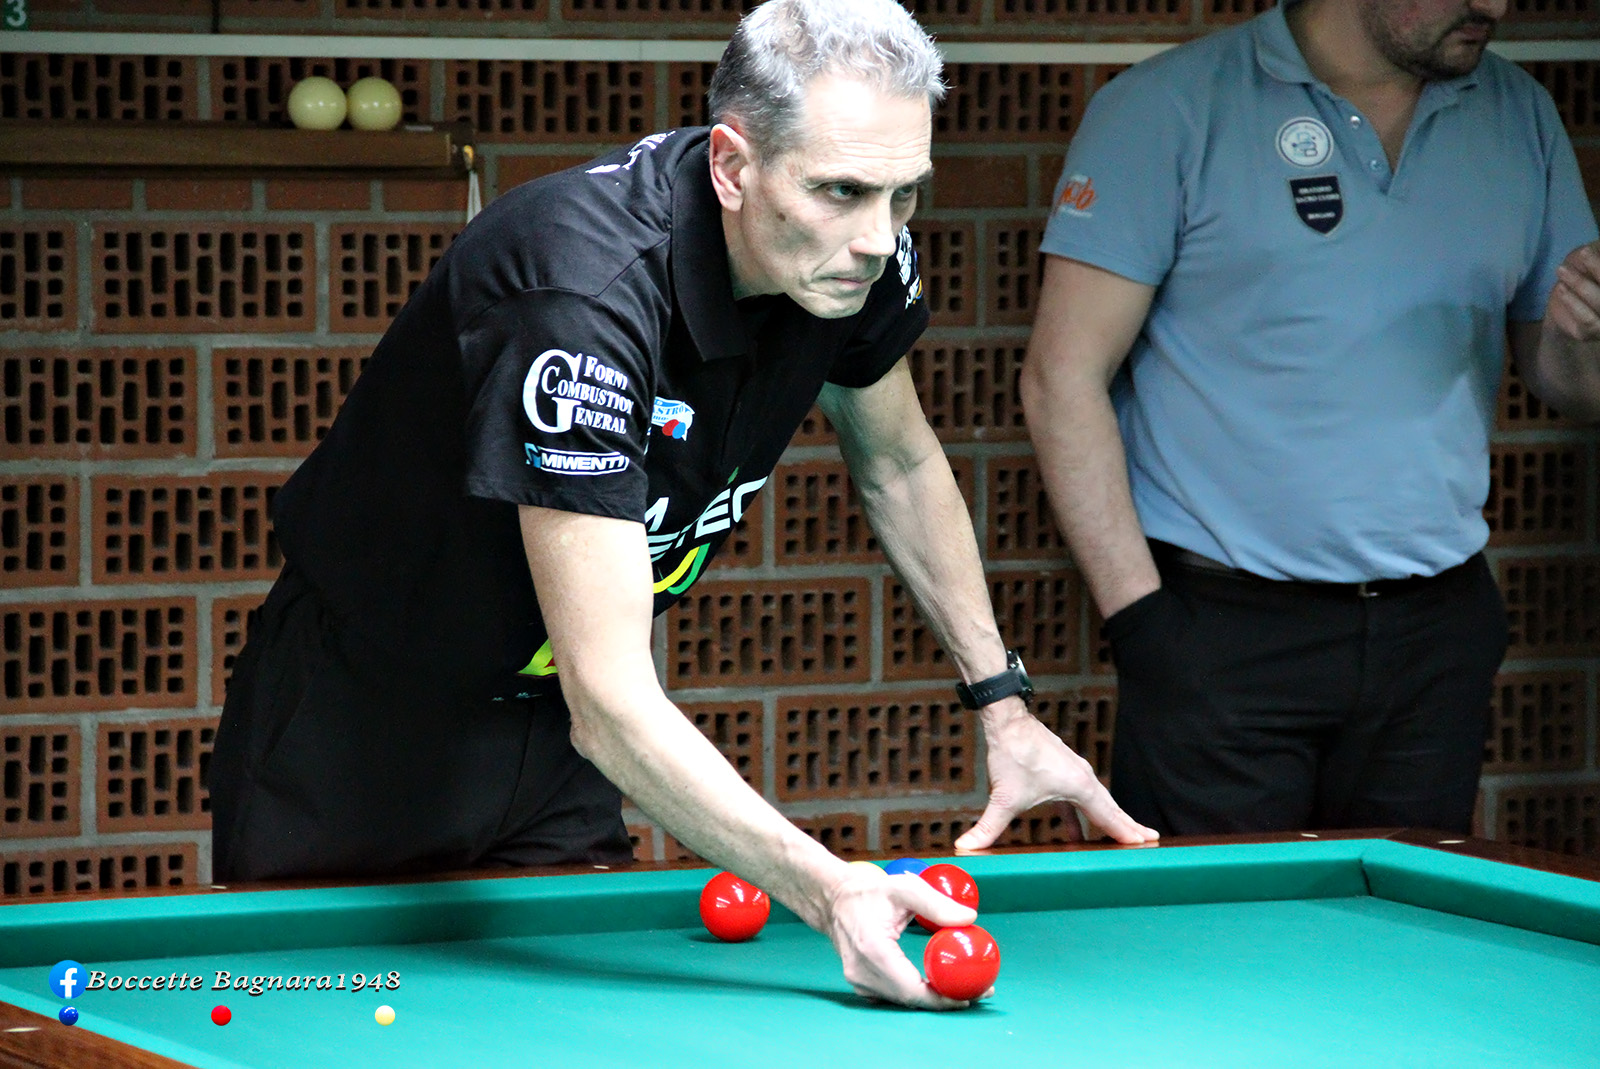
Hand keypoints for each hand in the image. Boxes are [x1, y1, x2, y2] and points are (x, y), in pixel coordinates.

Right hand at [822, 863, 983, 1008]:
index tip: (969, 996)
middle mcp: (862, 971)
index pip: (912, 989)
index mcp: (873, 950)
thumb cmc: (868, 891)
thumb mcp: (905, 888)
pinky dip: (914, 993)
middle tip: (976, 992)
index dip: (942, 998)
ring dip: (931, 998)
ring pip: (901, 1000)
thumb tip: (970, 919)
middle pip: (909, 999)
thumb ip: (938, 904)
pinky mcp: (858, 982)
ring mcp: (857, 980)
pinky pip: (891, 995)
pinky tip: (933, 984)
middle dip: (944, 1000)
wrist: (834, 898)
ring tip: (961, 989)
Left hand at [955, 701, 1158, 850]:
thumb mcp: (1003, 798)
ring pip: (1096, 801)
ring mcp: (1073, 771)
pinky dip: (1083, 814)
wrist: (1007, 720)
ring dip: (1107, 819)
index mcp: (1080, 786)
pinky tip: (1073, 832)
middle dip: (1127, 826)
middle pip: (1110, 808)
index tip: (1146, 844)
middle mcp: (1083, 777)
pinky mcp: (1061, 769)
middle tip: (1149, 840)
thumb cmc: (1012, 754)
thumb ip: (987, 828)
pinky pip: (1079, 797)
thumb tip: (966, 847)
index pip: (1109, 816)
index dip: (1127, 832)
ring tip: (1120, 837)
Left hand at [1548, 241, 1599, 343]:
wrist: (1564, 301)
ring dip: (1580, 284)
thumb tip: (1593, 248)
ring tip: (1562, 270)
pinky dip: (1574, 303)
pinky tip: (1561, 289)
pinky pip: (1587, 320)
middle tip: (1583, 252)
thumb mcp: (1595, 258)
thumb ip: (1598, 253)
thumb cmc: (1586, 274)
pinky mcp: (1593, 332)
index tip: (1587, 249)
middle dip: (1597, 268)